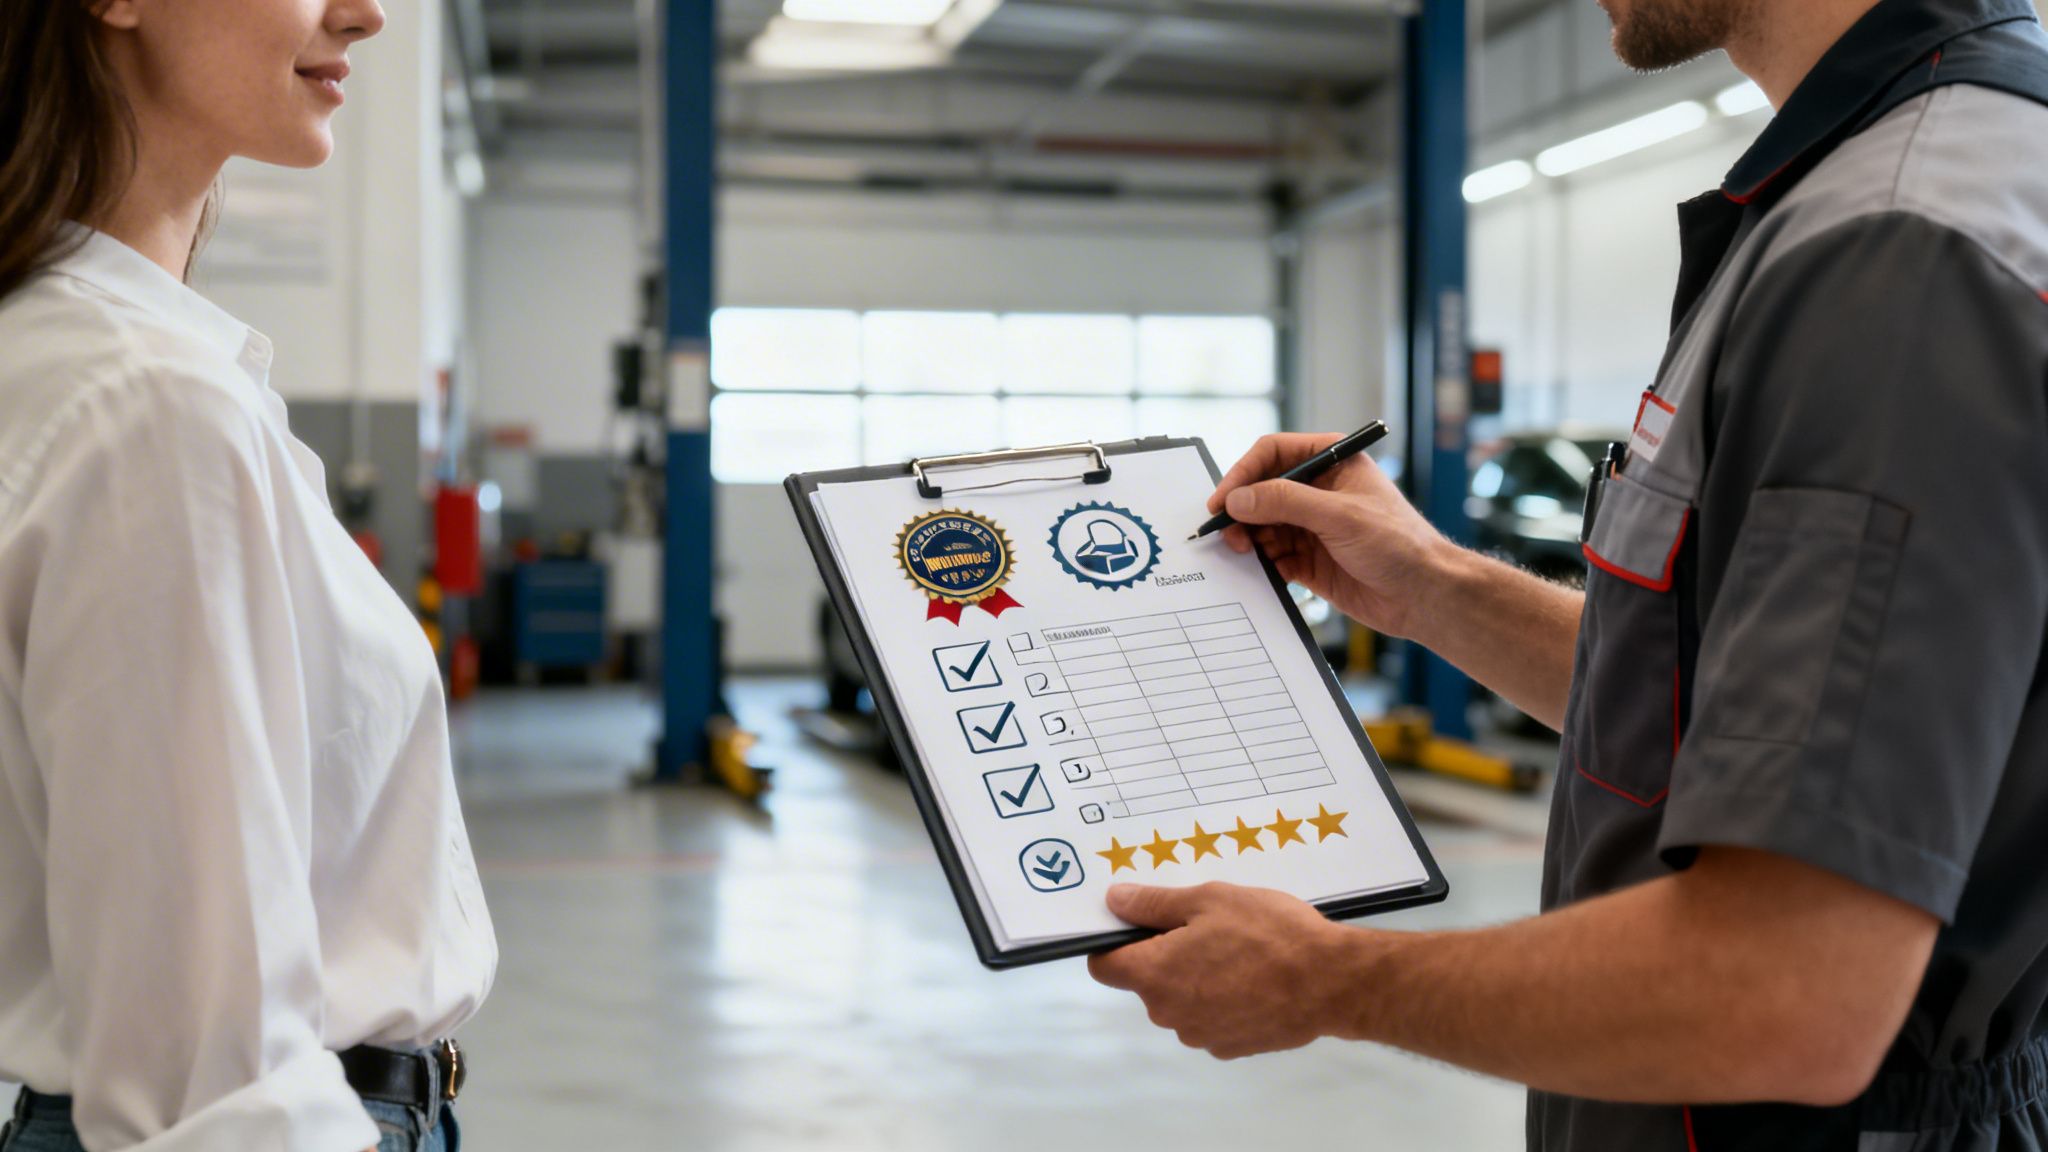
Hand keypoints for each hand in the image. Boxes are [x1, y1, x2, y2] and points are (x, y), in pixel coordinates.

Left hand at [1088, 882, 1357, 1058]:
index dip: (1113, 944)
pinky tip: (1255, 980)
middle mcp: (1168, 1014)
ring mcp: (1200, 1036)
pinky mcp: (1231, 1048)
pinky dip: (1223, 1001)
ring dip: (1197, 979)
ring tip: (1238, 952)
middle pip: (1148, 982)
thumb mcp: (1208, 900)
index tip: (1137, 925)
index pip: (1104, 967)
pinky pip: (1212, 1019)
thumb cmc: (1266, 932)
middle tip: (1207, 927)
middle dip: (1166, 956)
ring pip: (1182, 1001)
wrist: (1330, 981)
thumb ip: (1154, 904)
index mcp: (1154, 975)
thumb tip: (1114, 901)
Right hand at [1209, 433, 1455, 640]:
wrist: (1424, 595)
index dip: (1244, 473)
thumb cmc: (1399, 544)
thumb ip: (1285, 503)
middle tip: (1226, 531)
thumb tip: (1239, 499)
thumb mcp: (1339, 516)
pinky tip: (1263, 570)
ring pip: (1263, 525)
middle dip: (1242, 511)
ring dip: (1248, 538)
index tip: (1224, 499)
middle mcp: (1319, 491)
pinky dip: (1262, 562)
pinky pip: (1273, 556)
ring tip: (1243, 551)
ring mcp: (1313, 526)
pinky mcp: (1310, 559)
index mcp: (1332, 462)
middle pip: (1262, 491)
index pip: (1274, 453)